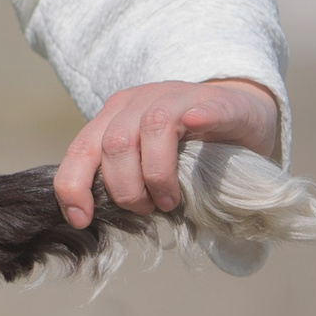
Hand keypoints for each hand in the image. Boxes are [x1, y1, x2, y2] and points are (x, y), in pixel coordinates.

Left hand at [55, 78, 281, 228]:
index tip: (81, 219)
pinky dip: (201, 117)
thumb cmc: (189, 149)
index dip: (73, 185)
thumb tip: (91, 218)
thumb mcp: (145, 162)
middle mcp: (139, 102)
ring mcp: (178, 96)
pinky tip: (198, 124)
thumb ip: (121, 178)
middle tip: (145, 210)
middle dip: (125, 188)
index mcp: (114, 117)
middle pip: (114, 143)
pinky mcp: (218, 99)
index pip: (81, 148)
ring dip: (157, 173)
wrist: (242, 115)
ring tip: (168, 201)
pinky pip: (205, 106)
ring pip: (153, 126)